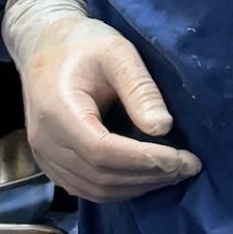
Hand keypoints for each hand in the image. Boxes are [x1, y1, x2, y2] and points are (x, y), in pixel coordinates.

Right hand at [3, 0, 199, 201]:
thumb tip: (163, 129)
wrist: (44, 45)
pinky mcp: (50, 164)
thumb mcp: (117, 53)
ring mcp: (44, 157)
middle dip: (150, 176)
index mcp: (58, 111)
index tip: (183, 160)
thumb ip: (140, 89)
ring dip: (138, 187)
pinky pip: (84, 188)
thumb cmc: (83, 44)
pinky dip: (119, 189)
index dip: (145, 161)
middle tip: (189, 167)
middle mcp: (45, 142)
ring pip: (94, 189)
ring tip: (174, 173)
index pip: (103, 152)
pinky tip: (146, 177)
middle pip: (101, 176)